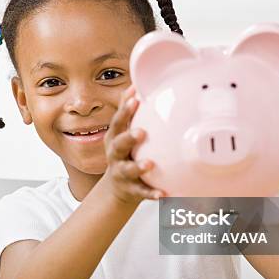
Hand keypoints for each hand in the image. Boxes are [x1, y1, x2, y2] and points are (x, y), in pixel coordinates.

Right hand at [102, 85, 165, 204]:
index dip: (125, 110)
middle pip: (118, 145)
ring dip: (138, 167)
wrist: (116, 187)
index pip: (118, 122)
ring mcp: (122, 173)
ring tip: (150, 164)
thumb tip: (135, 84)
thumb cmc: (124, 152)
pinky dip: (151, 194)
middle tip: (141, 132)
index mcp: (114, 138)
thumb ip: (128, 110)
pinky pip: (142, 192)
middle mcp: (115, 155)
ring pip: (128, 170)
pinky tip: (163, 194)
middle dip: (128, 138)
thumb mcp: (121, 131)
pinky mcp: (132, 190)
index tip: (135, 99)